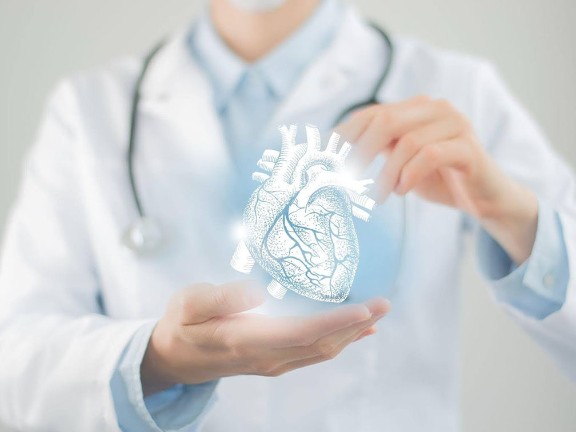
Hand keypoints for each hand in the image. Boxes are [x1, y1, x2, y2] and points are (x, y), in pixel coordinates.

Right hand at [141, 280, 389, 394]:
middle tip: (384, 303)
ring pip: (322, 351)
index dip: (337, 322)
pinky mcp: (275, 360)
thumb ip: (219, 297)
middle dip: (355, 325)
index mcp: (246, 339)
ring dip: (351, 333)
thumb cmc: (182, 324)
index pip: (302, 333)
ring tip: (377, 313)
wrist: (175, 358)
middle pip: (321, 344)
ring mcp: (273, 362)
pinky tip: (356, 331)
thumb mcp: (188, 303)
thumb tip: (258, 291)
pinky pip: (314, 353)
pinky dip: (339, 340)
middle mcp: (266, 357)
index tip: (365, 308)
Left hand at [336, 96, 537, 263]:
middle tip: (346, 179)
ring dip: (387, 174)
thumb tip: (334, 154)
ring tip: (380, 196)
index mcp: (414, 108)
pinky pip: (431, 155)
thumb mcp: (400, 161)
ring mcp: (455, 124)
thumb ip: (378, 149)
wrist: (485, 197)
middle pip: (385, 121)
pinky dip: (410, 175)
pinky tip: (403, 191)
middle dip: (360, 152)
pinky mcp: (469, 147)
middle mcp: (435, 108)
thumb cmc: (438, 178)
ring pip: (408, 142)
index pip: (370, 114)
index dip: (343, 135)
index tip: (322, 159)